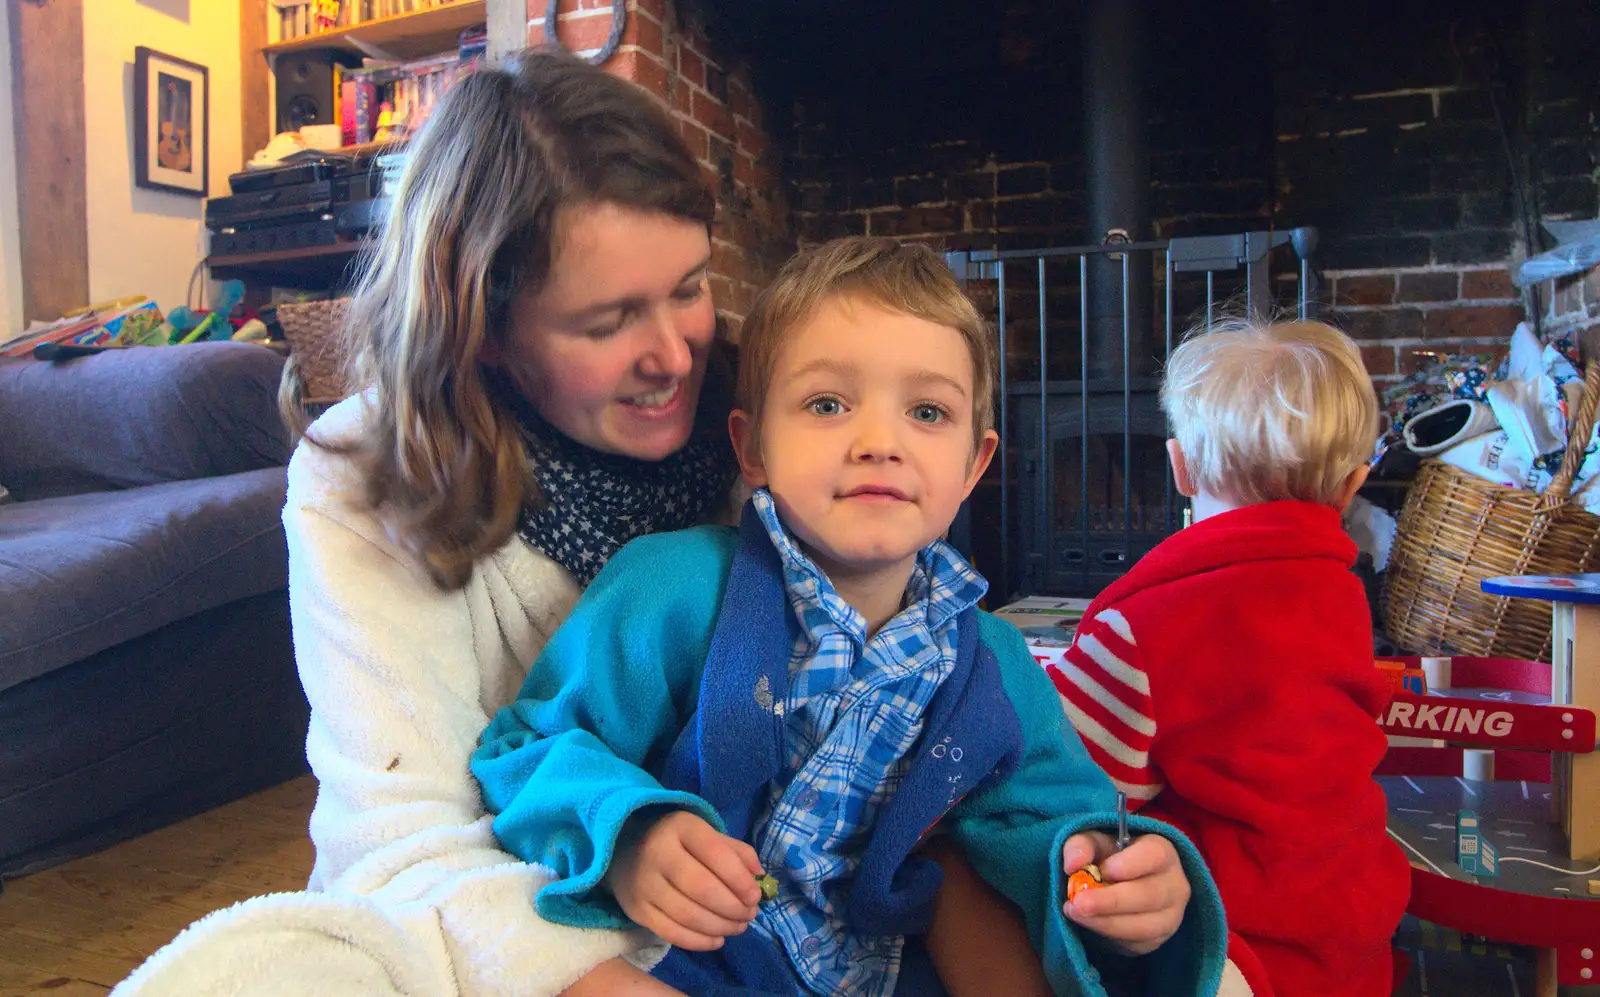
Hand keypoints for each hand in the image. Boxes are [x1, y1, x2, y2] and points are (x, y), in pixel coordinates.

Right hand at [606, 810, 763, 950]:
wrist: (624, 848)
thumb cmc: (678, 842)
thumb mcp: (706, 834)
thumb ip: (736, 852)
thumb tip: (760, 878)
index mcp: (680, 827)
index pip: (715, 853)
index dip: (740, 879)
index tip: (755, 896)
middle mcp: (657, 853)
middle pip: (702, 889)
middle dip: (733, 907)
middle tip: (749, 914)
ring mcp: (644, 884)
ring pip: (688, 915)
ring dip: (720, 926)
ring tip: (738, 926)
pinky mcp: (636, 910)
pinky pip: (671, 933)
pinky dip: (700, 942)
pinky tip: (717, 939)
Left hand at [1061, 832, 1189, 955]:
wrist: (1121, 886)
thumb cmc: (1109, 858)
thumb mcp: (1093, 843)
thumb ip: (1081, 846)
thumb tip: (1072, 865)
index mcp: (1161, 852)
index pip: (1155, 855)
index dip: (1130, 864)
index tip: (1104, 870)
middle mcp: (1174, 884)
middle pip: (1149, 896)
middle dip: (1110, 902)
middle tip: (1078, 904)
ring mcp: (1171, 915)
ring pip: (1144, 926)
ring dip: (1106, 923)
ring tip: (1076, 914)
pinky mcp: (1159, 939)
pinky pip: (1137, 944)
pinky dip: (1110, 936)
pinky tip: (1090, 924)